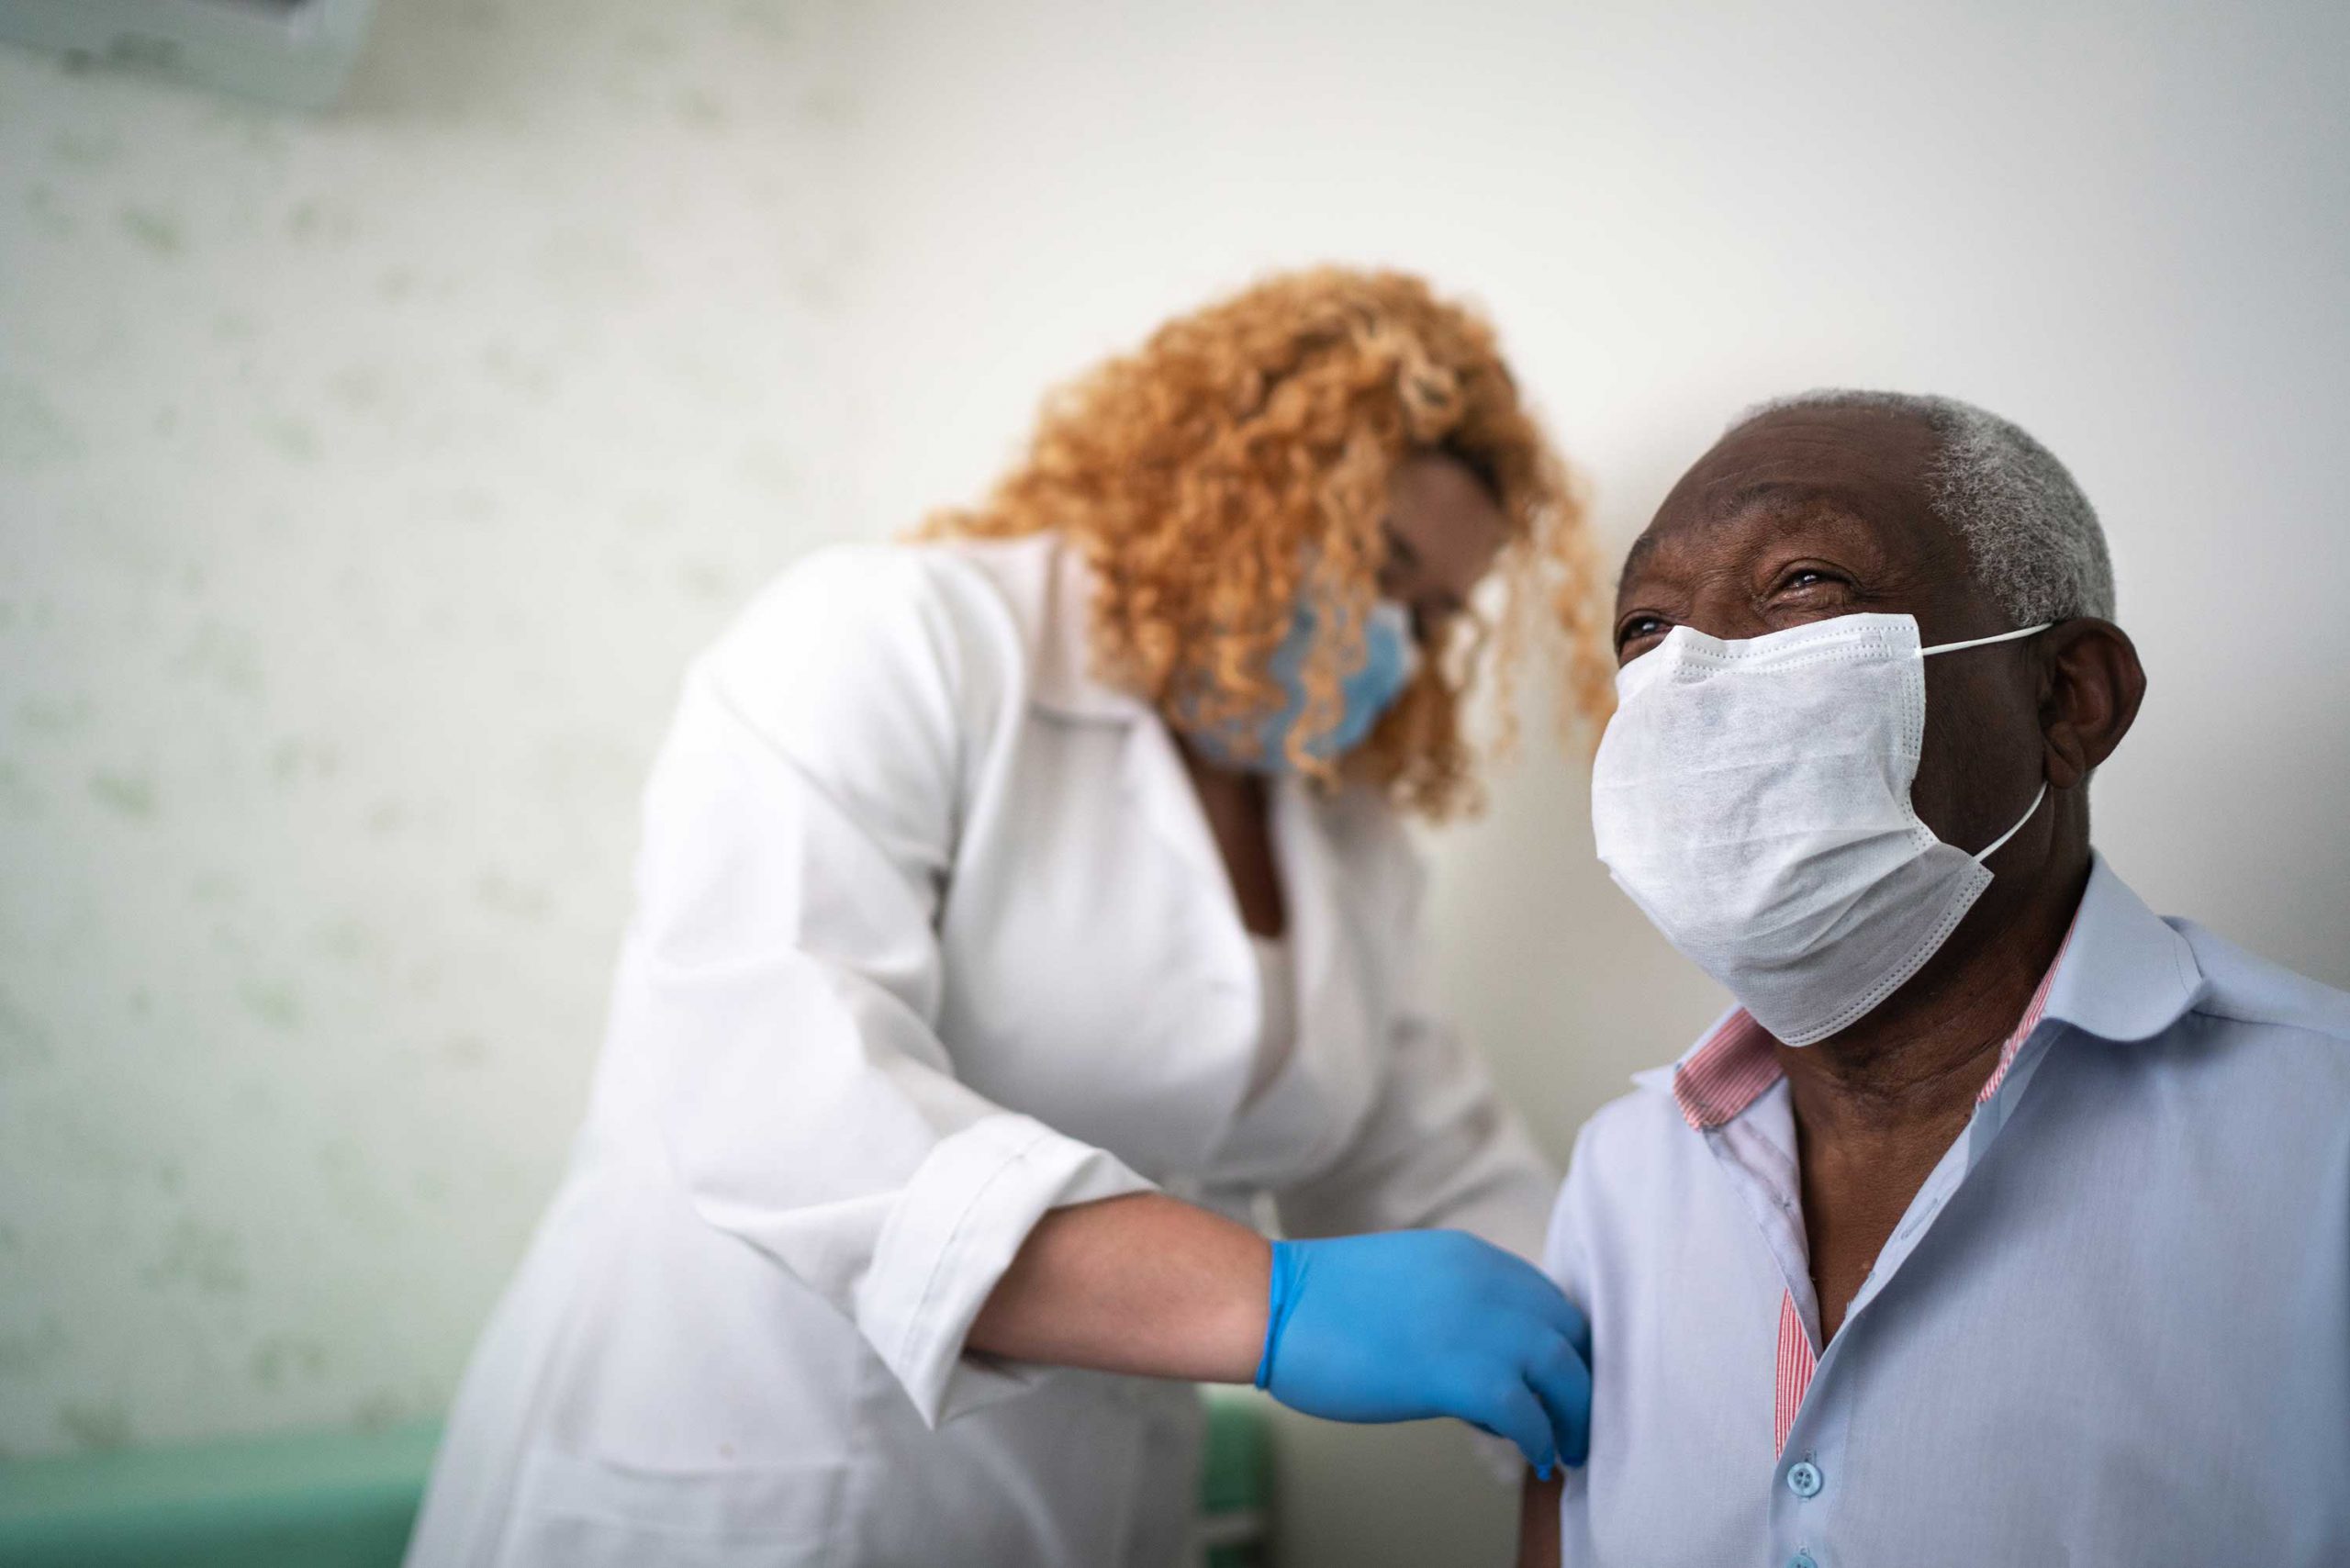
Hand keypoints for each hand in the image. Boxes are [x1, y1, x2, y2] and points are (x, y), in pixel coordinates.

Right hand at [1254, 1230, 1591, 1474]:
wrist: (1276, 1305)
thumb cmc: (1323, 1303)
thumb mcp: (1411, 1277)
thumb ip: (1457, 1301)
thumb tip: (1485, 1354)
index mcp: (1473, 1257)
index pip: (1548, 1300)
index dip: (1564, 1344)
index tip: (1562, 1379)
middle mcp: (1488, 1282)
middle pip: (1569, 1332)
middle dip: (1581, 1379)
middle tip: (1577, 1417)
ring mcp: (1479, 1326)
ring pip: (1564, 1373)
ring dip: (1573, 1416)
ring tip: (1568, 1447)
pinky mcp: (1461, 1374)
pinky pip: (1529, 1414)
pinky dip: (1540, 1440)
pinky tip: (1534, 1457)